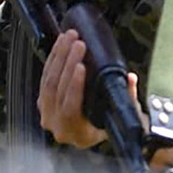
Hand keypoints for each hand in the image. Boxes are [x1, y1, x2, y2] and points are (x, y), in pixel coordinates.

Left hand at [38, 29, 141, 148]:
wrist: (88, 134)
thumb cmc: (105, 127)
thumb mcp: (119, 116)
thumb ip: (127, 98)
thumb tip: (130, 78)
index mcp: (77, 133)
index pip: (70, 109)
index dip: (74, 86)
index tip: (81, 66)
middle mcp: (57, 125)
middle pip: (56, 90)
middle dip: (67, 62)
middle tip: (78, 44)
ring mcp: (47, 113)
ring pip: (48, 80)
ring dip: (60, 56)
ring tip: (70, 38)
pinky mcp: (42, 100)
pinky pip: (45, 76)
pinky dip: (54, 57)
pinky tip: (61, 44)